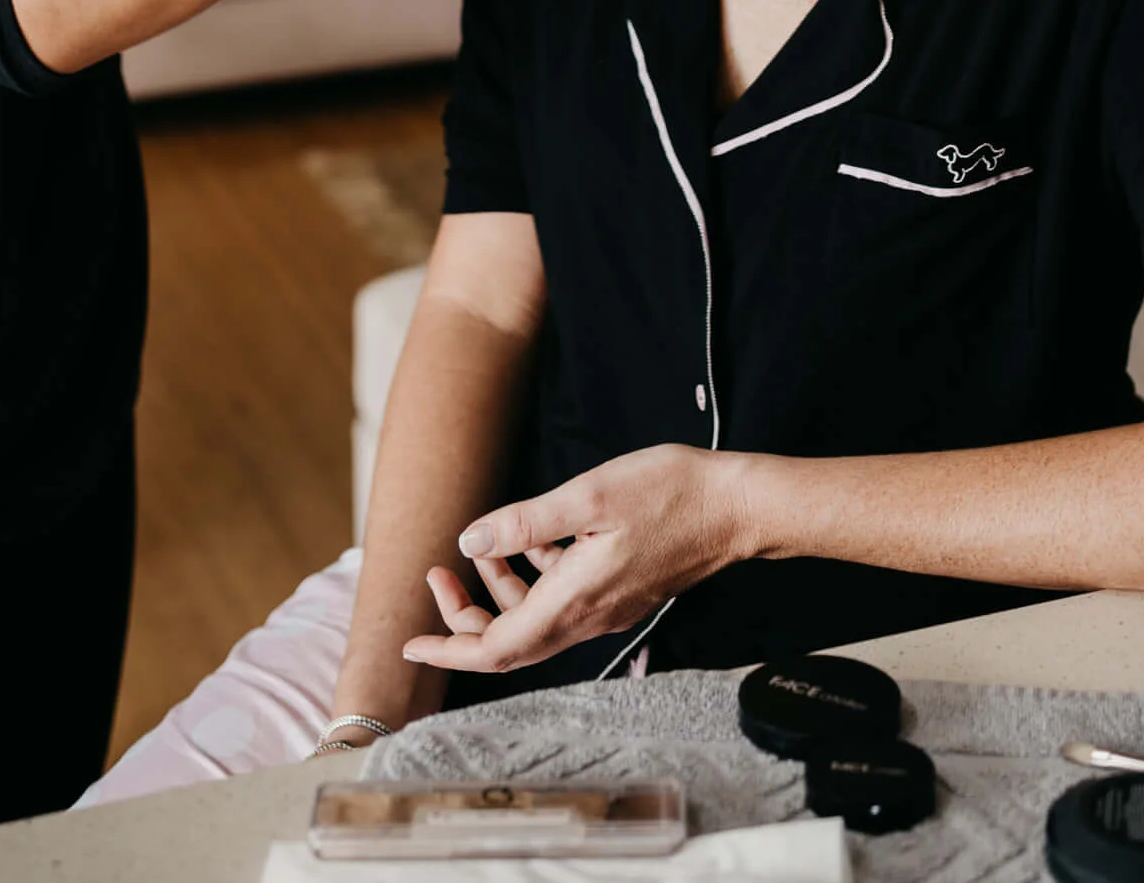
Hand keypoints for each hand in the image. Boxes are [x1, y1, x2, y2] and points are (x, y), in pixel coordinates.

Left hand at [402, 446, 752, 678]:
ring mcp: (606, 607)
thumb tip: (469, 542)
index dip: (447, 650)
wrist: (734, 507)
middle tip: (437, 577)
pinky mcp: (620, 591)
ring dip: (498, 591)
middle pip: (508, 642)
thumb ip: (526, 522)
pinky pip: (561, 601)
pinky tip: (532, 539)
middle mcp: (586, 617)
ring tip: (483, 545)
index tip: (408, 644)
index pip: (495, 649)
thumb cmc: (668, 493)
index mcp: (572, 601)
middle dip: (463, 618)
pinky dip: (533, 577)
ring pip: (534, 619)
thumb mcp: (588, 495)